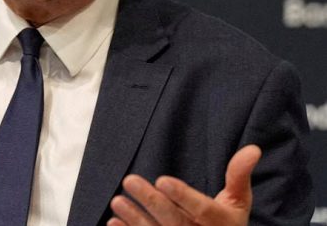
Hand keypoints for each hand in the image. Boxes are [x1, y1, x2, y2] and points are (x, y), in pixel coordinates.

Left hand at [108, 144, 261, 225]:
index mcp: (223, 224)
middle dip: (152, 202)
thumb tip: (253, 148)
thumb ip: (239, 175)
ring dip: (136, 218)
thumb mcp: (238, 201)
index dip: (183, 196)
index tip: (162, 180)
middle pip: (175, 222)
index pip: (203, 210)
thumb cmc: (226, 222)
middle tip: (130, 180)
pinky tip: (114, 222)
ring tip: (117, 201)